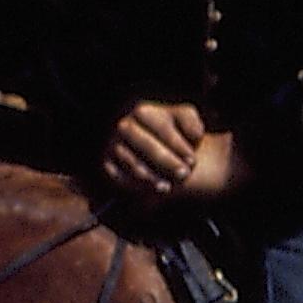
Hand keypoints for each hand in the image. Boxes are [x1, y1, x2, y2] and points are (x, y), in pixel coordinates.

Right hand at [101, 102, 233, 205]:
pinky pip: (119, 177)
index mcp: (143, 111)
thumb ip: (191, 122)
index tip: (192, 160)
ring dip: (151, 177)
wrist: (160, 148)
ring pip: (131, 163)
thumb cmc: (175, 133)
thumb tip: (194, 134)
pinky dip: (136, 186)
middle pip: (145, 145)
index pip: (161, 127)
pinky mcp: (107, 164)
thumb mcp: (185, 120)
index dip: (178, 145)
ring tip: (168, 187)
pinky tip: (153, 191)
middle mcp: (124, 126)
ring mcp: (113, 145)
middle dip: (166, 162)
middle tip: (184, 175)